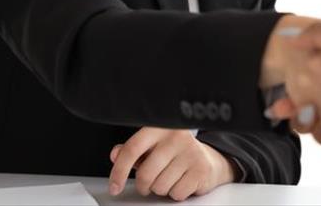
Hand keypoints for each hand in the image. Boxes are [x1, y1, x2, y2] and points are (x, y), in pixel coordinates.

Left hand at [108, 127, 234, 199]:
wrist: (206, 159)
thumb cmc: (174, 153)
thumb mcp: (151, 147)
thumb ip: (132, 151)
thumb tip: (115, 154)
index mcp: (159, 127)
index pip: (132, 149)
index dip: (119, 171)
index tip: (114, 187)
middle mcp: (176, 136)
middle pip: (145, 174)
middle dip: (144, 185)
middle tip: (150, 182)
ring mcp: (191, 151)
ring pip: (160, 187)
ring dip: (161, 189)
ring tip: (170, 177)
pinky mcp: (201, 168)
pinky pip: (176, 193)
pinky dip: (176, 193)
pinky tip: (181, 181)